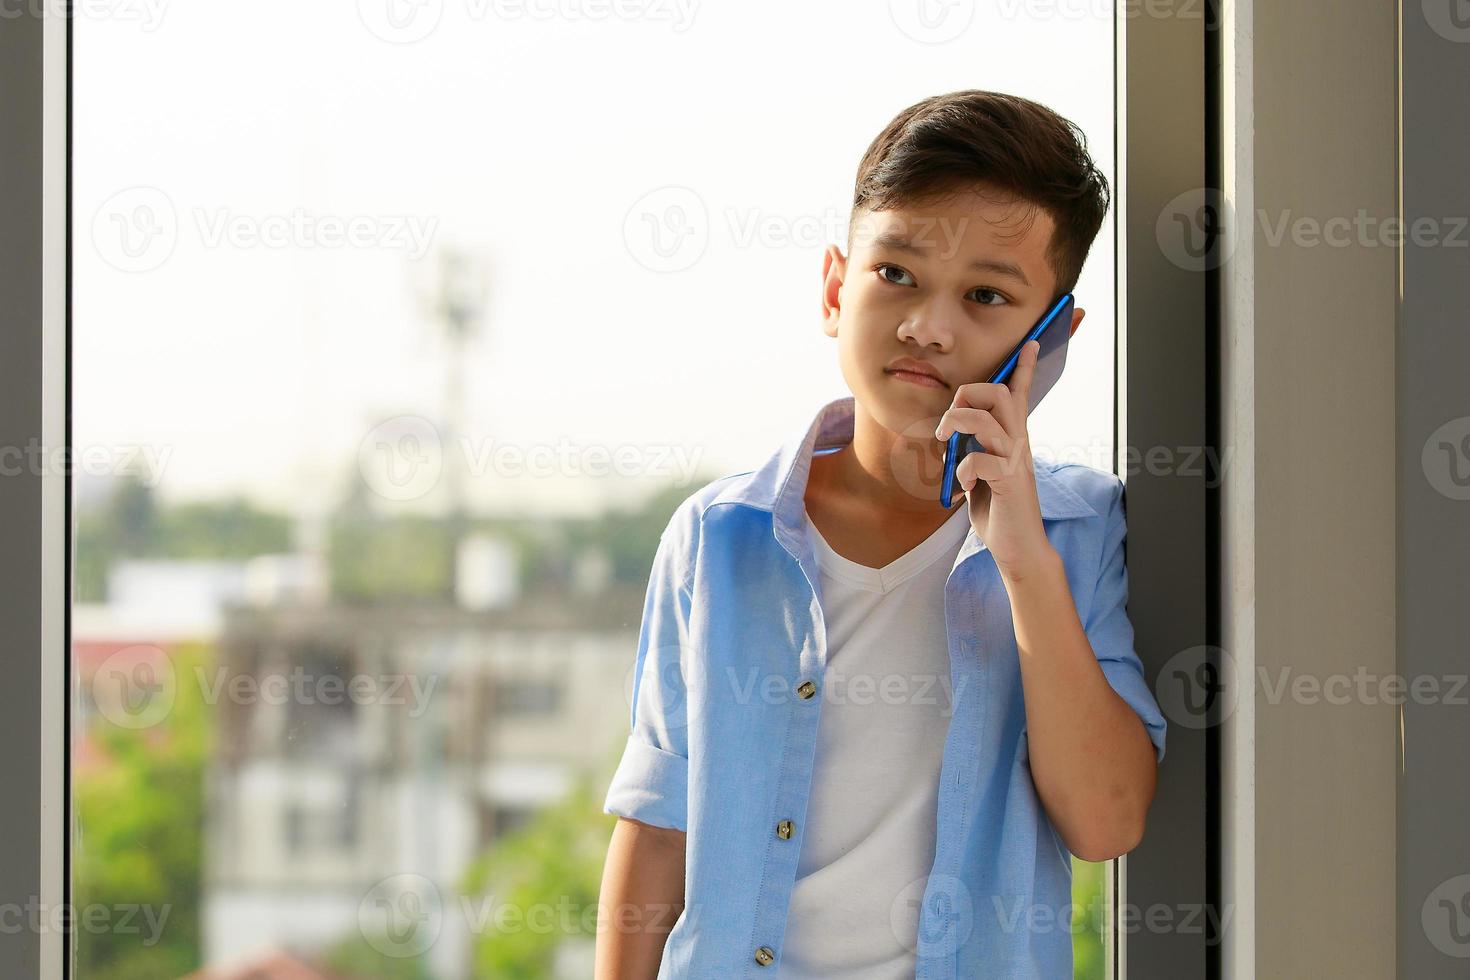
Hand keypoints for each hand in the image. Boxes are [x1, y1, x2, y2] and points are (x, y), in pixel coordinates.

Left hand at [934, 339, 1053, 576]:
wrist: (1018, 548)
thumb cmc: (998, 510)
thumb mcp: (981, 473)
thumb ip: (971, 451)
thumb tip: (950, 437)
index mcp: (1012, 438)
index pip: (1019, 394)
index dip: (1024, 367)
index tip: (1031, 342)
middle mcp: (1018, 443)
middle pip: (998, 393)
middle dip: (966, 395)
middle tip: (950, 423)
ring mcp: (1015, 461)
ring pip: (985, 420)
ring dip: (955, 426)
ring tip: (945, 447)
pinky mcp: (1009, 483)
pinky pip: (977, 461)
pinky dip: (961, 472)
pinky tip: (961, 488)